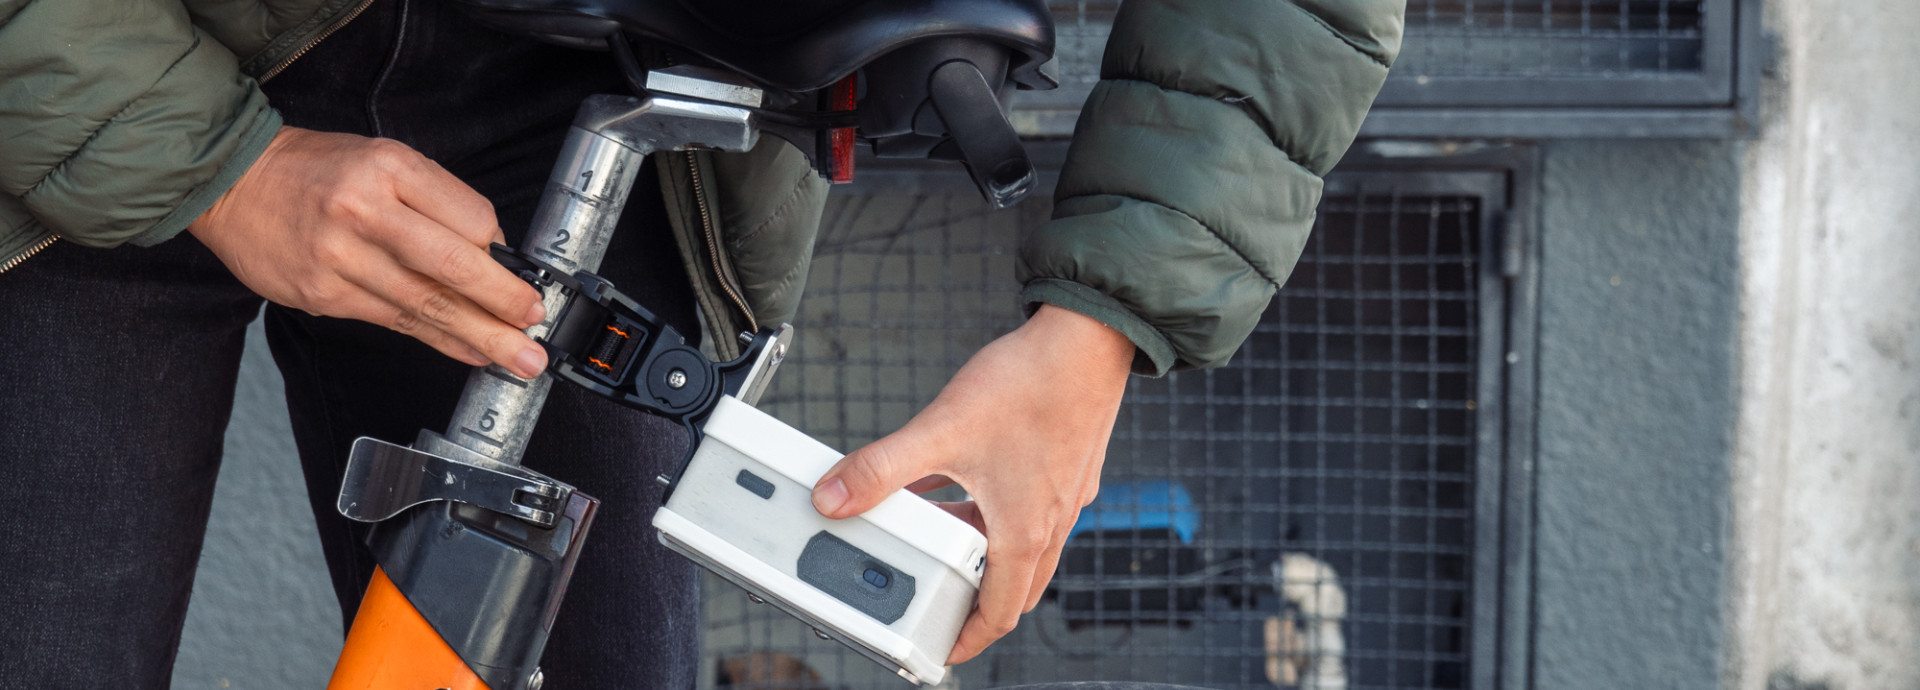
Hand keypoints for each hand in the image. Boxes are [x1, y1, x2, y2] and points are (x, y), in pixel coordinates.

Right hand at [189, 126, 548, 376]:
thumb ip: (435, 200)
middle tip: (536, 327)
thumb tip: (492, 253)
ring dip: (480, 336)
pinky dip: (438, 340)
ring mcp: (341, 257)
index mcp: (390, 168)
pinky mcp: (323, 294)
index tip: (523, 274)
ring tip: (518, 358)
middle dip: (503, 303)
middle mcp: (366, 211)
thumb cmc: (316, 171)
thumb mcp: (382, 159)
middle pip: (452, 266)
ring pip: (426, 304)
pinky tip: (468, 352)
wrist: (231, 182)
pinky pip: (395, 323)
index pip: (470, 217)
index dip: (501, 251)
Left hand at [809, 304, 1134, 664]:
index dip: (967, 638)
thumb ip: (881, 469)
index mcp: (1025, 531)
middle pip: (1014, 586)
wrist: (1088, 335)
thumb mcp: (940, 431)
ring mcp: (1065, 493)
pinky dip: (995, 510)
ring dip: (980, 548)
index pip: (1000, 613)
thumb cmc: (1031, 382)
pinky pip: (1031, 507)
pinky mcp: (1068, 465)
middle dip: (973, 600)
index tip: (942, 648)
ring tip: (938, 533)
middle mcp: (1053, 520)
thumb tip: (834, 498)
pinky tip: (964, 476)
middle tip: (938, 602)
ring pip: (1022, 544)